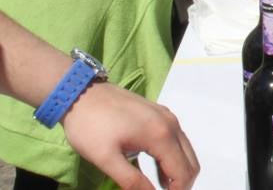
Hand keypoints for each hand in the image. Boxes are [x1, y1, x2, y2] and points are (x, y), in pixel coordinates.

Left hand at [61, 82, 198, 189]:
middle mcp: (170, 124)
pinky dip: (173, 158)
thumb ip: (131, 181)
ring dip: (178, 172)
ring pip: (186, 150)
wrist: (81, 92)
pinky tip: (156, 169)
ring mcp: (166, 116)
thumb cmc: (90, 126)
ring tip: (159, 187)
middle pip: (190, 162)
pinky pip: (177, 139)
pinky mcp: (160, 113)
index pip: (182, 172)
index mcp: (160, 135)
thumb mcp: (106, 158)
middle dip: (181, 184)